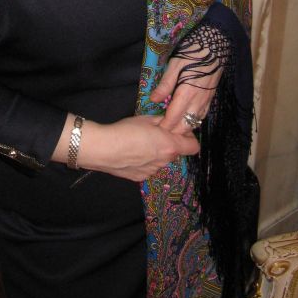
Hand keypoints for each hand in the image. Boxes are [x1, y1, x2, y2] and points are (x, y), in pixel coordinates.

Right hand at [77, 115, 198, 181]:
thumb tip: (170, 122)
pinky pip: (148, 167)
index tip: (177, 130)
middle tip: (154, 133)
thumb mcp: (146, 119)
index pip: (194, 147)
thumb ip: (163, 122)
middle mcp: (164, 162)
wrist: (103, 149)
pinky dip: (145, 161)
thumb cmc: (126, 130)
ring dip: (156, 152)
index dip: (188, 137)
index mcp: (170, 146)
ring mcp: (152, 172)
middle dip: (169, 143)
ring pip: (161, 160)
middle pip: (175, 152)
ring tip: (138, 143)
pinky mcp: (140, 178)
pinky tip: (131, 153)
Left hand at [150, 55, 222, 134]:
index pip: (173, 118)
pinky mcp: (211, 99)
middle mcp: (198, 102)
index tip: (155, 127)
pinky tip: (186, 118)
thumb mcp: (174, 65)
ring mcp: (206, 101)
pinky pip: (202, 117)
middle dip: (173, 130)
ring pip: (195, 124)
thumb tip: (153, 100)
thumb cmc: (192, 54)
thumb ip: (165, 85)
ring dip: (183, 128)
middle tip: (162, 127)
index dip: (164, 126)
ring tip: (172, 125)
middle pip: (185, 126)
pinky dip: (193, 122)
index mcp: (186, 94)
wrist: (214, 47)